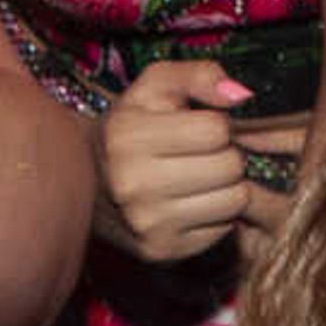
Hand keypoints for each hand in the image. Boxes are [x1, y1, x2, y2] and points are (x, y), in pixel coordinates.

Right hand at [97, 63, 304, 262]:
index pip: (215, 130)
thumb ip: (199, 75)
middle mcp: (133, 185)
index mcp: (128, 137)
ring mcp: (147, 224)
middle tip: (202, 154)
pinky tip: (191, 202)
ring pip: (234, 200)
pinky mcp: (161, 251)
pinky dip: (215, 215)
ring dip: (226, 186)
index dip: (216, 124)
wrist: (83, 180)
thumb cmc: (130, 126)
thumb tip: (242, 95)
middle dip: (225, 155)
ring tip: (200, 177)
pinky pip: (223, 229)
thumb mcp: (154, 86)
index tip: (197, 126)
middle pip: (230, 167)